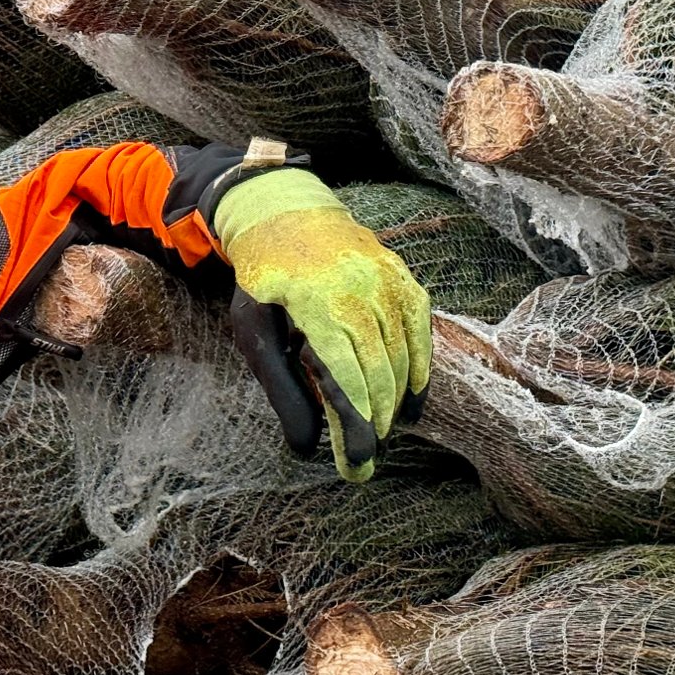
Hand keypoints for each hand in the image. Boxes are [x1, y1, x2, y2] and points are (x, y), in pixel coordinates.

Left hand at [213, 168, 431, 481]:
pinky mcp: (401, 275)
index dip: (357, 424)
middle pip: (379, 370)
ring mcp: (385, 278)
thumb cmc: (264, 281)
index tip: (358, 461)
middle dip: (376, 421)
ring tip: (383, 430)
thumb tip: (305, 448)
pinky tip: (412, 397)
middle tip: (367, 456)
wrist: (284, 213)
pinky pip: (419, 328)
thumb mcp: (254, 333)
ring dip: (396, 399)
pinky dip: (419, 366)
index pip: (348, 377)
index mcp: (316, 303)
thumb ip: (282, 389)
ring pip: (402, 352)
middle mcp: (358, 289)